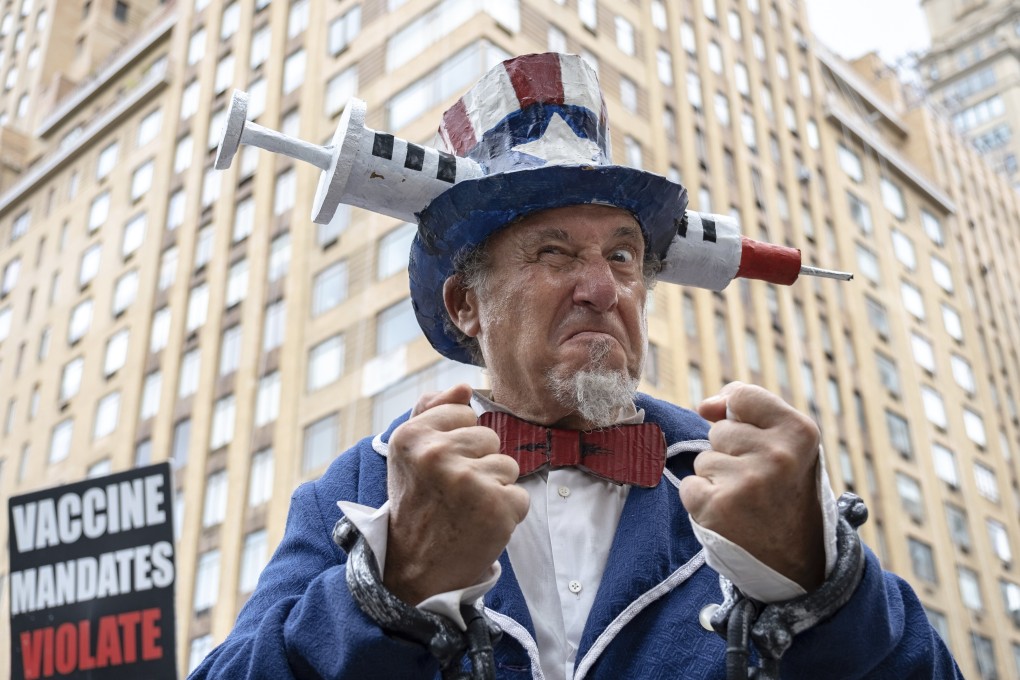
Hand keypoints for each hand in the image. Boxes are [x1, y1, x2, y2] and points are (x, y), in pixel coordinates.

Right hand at [384, 384, 529, 603]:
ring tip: (466, 510)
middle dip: (478, 463)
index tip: (438, 469)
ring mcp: (469, 481)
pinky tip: (480, 525)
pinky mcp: (496, 507)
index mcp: (412, 435)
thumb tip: (464, 387)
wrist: (414, 567)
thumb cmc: (417, 503)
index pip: (465, 413)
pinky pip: (520, 495)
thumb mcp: (409, 453)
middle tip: (452, 493)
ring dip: (494, 488)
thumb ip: (431, 412)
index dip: (457, 442)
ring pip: (508, 465)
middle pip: (489, 437)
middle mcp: (438, 454)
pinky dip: (507, 513)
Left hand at [678, 382, 824, 590]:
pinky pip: (689, 485)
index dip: (738, 414)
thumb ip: (751, 413)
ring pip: (703, 459)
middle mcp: (775, 455)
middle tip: (760, 484)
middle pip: (720, 431)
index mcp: (799, 432)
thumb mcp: (789, 447)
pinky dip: (703, 501)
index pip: (742, 396)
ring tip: (748, 502)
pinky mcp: (715, 506)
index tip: (755, 440)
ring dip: (718, 479)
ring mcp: (745, 482)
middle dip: (732, 454)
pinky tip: (731, 516)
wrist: (800, 566)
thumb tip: (705, 405)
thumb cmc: (788, 494)